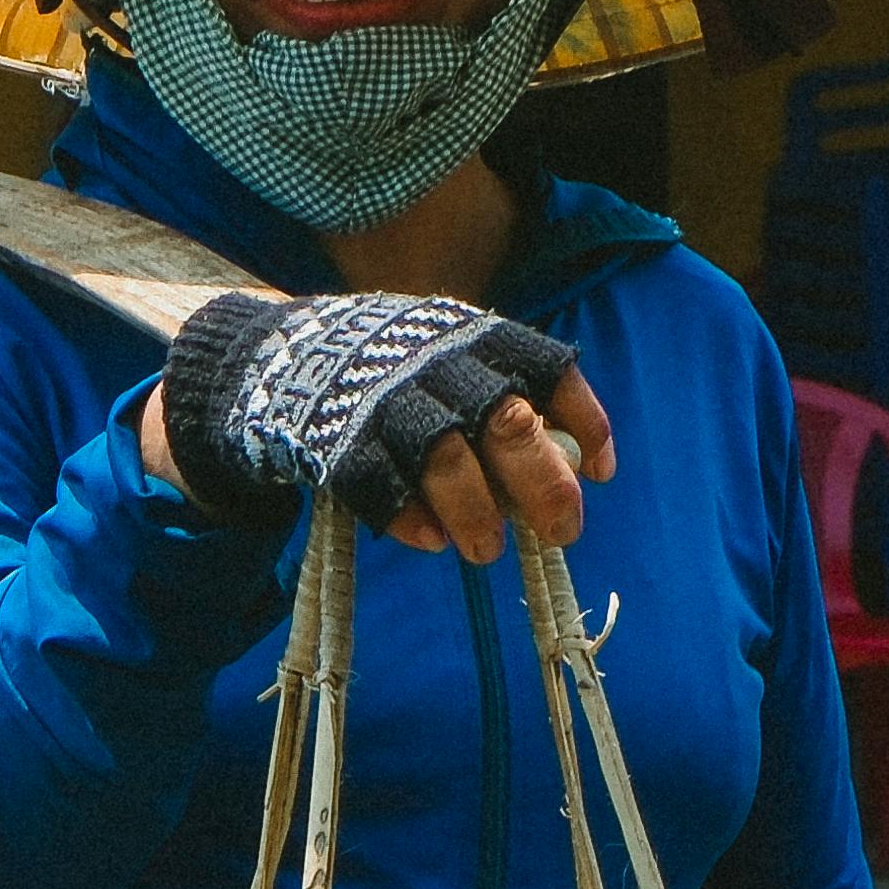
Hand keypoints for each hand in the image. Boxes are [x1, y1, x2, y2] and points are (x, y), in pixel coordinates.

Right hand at [149, 294, 607, 560]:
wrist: (287, 359)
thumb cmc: (400, 375)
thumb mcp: (456, 362)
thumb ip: (508, 402)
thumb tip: (574, 466)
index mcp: (475, 336)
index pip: (547, 370)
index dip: (585, 421)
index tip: (601, 473)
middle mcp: (437, 362)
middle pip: (507, 422)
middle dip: (544, 484)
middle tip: (562, 531)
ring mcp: (386, 400)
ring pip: (447, 460)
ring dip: (477, 513)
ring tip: (487, 551)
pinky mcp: (340, 440)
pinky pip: (381, 486)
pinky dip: (411, 518)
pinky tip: (431, 541)